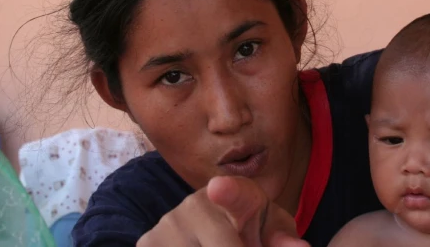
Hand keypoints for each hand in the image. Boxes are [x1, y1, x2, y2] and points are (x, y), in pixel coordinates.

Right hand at [137, 176, 308, 246]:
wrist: (208, 231)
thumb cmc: (251, 229)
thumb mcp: (271, 230)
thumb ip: (283, 238)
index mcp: (234, 195)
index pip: (233, 193)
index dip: (228, 192)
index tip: (219, 188)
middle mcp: (194, 206)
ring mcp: (165, 227)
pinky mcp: (145, 244)